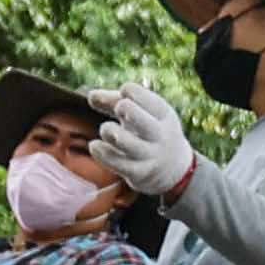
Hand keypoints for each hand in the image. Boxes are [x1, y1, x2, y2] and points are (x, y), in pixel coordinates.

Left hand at [91, 78, 199, 197]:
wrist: (173, 169)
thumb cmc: (149, 131)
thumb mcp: (141, 112)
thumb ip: (114, 101)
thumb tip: (91, 96)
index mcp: (163, 114)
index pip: (144, 96)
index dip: (128, 91)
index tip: (124, 96)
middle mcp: (160, 135)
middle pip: (139, 119)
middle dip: (125, 109)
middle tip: (119, 109)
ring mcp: (150, 155)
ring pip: (125, 143)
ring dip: (110, 132)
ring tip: (106, 129)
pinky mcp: (138, 173)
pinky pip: (117, 163)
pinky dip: (102, 153)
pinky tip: (95, 146)